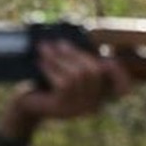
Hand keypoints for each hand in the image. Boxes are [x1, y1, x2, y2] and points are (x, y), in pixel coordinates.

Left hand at [0, 42, 132, 139]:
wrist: (26, 104)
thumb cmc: (47, 82)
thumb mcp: (66, 69)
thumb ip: (79, 58)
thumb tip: (85, 36)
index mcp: (98, 95)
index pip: (120, 84)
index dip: (120, 72)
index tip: (111, 56)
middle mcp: (93, 104)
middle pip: (93, 71)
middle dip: (75, 53)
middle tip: (58, 43)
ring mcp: (79, 108)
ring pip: (78, 75)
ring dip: (60, 58)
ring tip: (45, 48)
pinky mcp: (64, 109)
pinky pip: (64, 84)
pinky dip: (52, 69)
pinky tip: (41, 62)